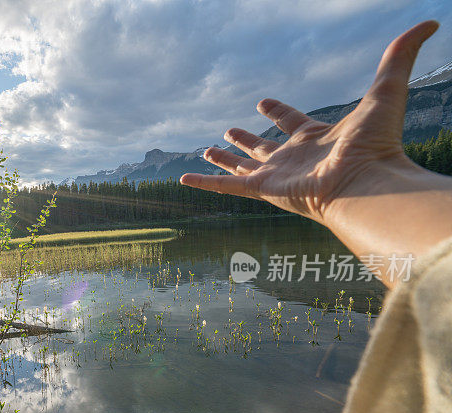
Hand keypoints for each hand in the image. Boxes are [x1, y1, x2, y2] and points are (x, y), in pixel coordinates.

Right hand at [181, 21, 451, 285]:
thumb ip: (399, 57)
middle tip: (228, 132)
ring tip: (206, 151)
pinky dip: (206, 182)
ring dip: (225, 160)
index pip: (292, 122)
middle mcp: (294, 158)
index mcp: (316, 137)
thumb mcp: (386, 91)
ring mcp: (278, 175)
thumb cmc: (377, 144)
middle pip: (264, 148)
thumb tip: (429, 22)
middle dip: (246, 141)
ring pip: (243, 167)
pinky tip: (185, 177)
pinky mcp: (264, 189)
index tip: (263, 103)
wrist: (367, 184)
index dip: (278, 112)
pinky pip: (227, 185)